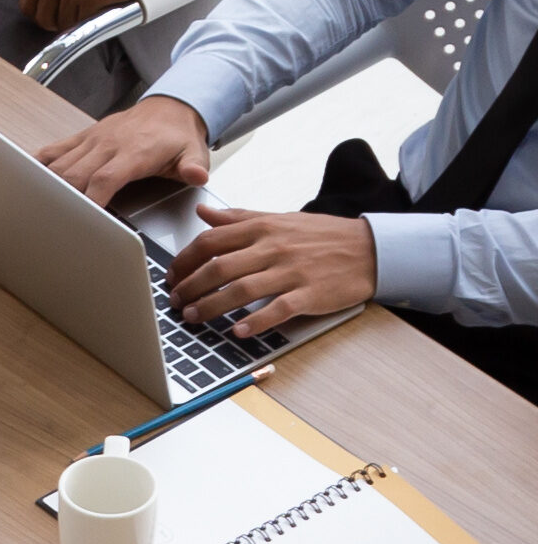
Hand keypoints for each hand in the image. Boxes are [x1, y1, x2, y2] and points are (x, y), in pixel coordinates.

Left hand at [22, 0, 205, 44]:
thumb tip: (52, 8)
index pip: (28, 5)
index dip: (44, 15)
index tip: (59, 16)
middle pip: (43, 18)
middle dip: (62, 22)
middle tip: (83, 14)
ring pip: (64, 23)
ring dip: (82, 21)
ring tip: (100, 5)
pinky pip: (84, 23)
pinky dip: (97, 20)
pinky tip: (109, 5)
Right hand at [38, 94, 214, 208]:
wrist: (170, 107)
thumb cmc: (178, 136)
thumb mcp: (195, 151)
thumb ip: (194, 166)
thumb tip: (197, 176)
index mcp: (134, 152)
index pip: (105, 178)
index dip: (91, 199)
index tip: (84, 219)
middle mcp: (108, 144)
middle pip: (75, 175)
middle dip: (64, 199)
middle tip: (57, 222)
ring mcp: (92, 140)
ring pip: (59, 165)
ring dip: (48, 186)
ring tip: (38, 209)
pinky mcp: (82, 137)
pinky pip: (53, 150)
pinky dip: (37, 165)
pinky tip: (26, 180)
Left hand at [162, 205, 378, 338]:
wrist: (372, 249)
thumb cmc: (323, 236)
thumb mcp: (280, 219)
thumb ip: (239, 218)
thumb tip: (204, 212)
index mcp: (262, 229)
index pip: (210, 242)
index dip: (183, 261)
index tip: (171, 276)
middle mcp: (273, 248)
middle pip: (218, 268)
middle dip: (190, 287)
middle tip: (175, 302)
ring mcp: (292, 271)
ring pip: (241, 289)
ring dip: (211, 306)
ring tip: (194, 318)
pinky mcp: (310, 294)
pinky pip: (277, 309)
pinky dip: (255, 321)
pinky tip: (237, 331)